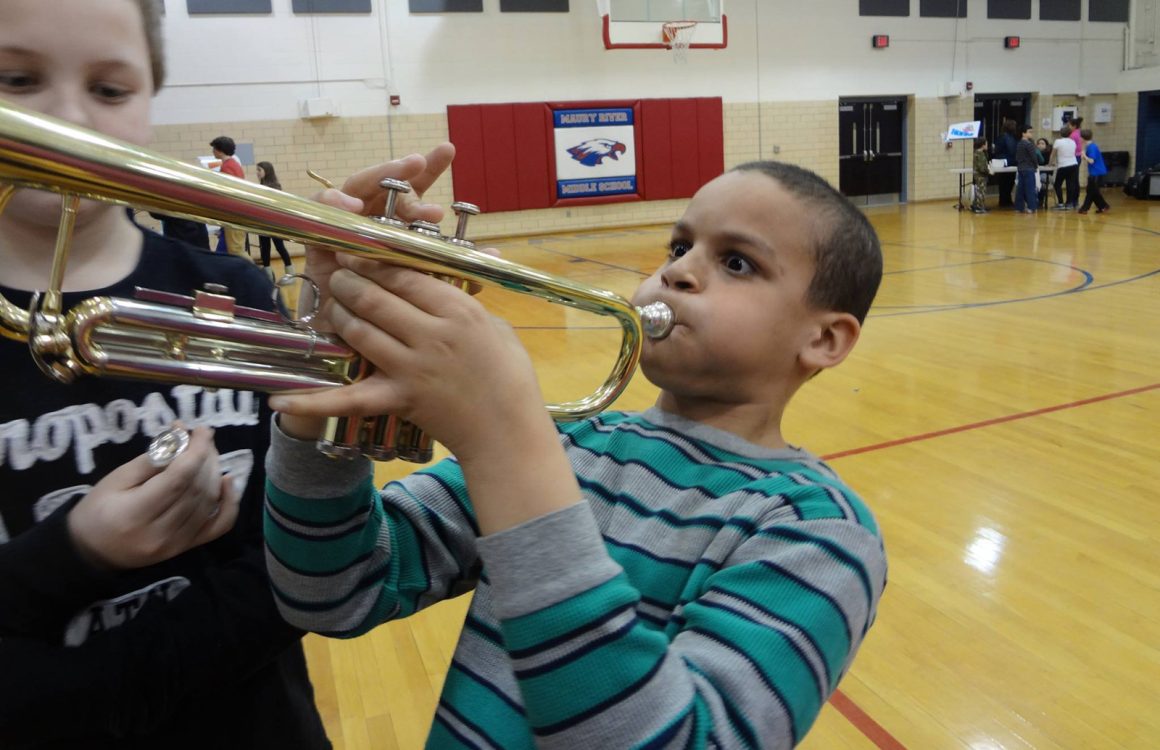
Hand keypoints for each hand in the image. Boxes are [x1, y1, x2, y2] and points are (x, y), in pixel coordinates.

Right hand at [66, 426, 240, 569]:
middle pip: (197, 489)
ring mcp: (178, 544)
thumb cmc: (98, 510)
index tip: (201, 430)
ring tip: (207, 453)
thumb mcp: (116, 479)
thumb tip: (183, 437)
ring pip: (209, 502)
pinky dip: (230, 502)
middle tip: (202, 438)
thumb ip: (152, 460)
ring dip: (214, 472)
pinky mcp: (187, 548)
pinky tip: (227, 480)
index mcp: (136, 514)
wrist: (92, 552)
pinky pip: (220, 525)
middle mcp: (162, 533)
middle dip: (206, 457)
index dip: (196, 450)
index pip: (179, 478)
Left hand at [270, 256, 546, 459]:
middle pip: (375, 296)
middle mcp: (432, 334)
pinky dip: (312, 401)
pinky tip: (280, 398)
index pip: (404, 273)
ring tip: (332, 304)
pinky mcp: (398, 399)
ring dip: (339, 313)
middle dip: (349, 280)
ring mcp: (412, 367)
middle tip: (338, 273)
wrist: (508, 432)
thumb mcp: (496, 328)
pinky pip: (348, 398)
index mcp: (459, 310)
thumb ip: (466, 304)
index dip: (374, 259)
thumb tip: (442, 283)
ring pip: (360, 331)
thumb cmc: (511, 377)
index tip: (358, 250)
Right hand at [298, 143, 455, 327]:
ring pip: (357, 187)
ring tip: (392, 177)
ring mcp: (347, 223)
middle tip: (422, 166)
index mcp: (401, 224)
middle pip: (387, 183)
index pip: (416, 190)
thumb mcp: (427, 286)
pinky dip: (334, 201)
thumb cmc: (392, 307)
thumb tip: (494, 254)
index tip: (448, 149)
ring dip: (376, 178)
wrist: (354, 336)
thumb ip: (457, 269)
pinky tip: (352, 206)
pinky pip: (321, 206)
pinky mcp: (321, 233)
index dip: (430, 168)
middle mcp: (374, 219)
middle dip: (405, 172)